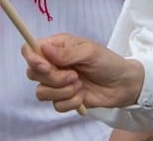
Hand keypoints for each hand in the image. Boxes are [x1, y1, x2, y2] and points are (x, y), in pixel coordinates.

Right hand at [22, 33, 144, 112]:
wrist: (123, 84)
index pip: (30, 49)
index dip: (32, 58)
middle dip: (53, 78)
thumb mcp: (89, 52)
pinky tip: (82, 95)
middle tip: (74, 75)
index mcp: (57, 47)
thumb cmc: (108, 62)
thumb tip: (44, 48)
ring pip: (41, 92)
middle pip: (32, 73)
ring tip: (80, 85)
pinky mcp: (64, 99)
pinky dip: (71, 102)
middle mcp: (53, 64)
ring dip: (62, 91)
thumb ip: (66, 53)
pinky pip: (56, 105)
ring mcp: (57, 83)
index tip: (45, 66)